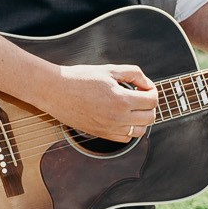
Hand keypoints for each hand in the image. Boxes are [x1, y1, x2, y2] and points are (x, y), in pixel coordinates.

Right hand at [38, 63, 157, 141]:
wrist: (55, 91)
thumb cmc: (79, 78)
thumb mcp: (109, 70)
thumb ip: (134, 74)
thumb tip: (147, 84)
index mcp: (121, 100)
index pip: (152, 101)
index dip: (153, 92)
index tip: (146, 88)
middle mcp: (117, 118)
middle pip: (150, 117)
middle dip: (150, 106)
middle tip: (142, 97)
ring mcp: (109, 128)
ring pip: (140, 131)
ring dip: (142, 120)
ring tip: (133, 108)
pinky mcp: (100, 134)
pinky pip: (125, 138)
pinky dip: (129, 130)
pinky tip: (122, 118)